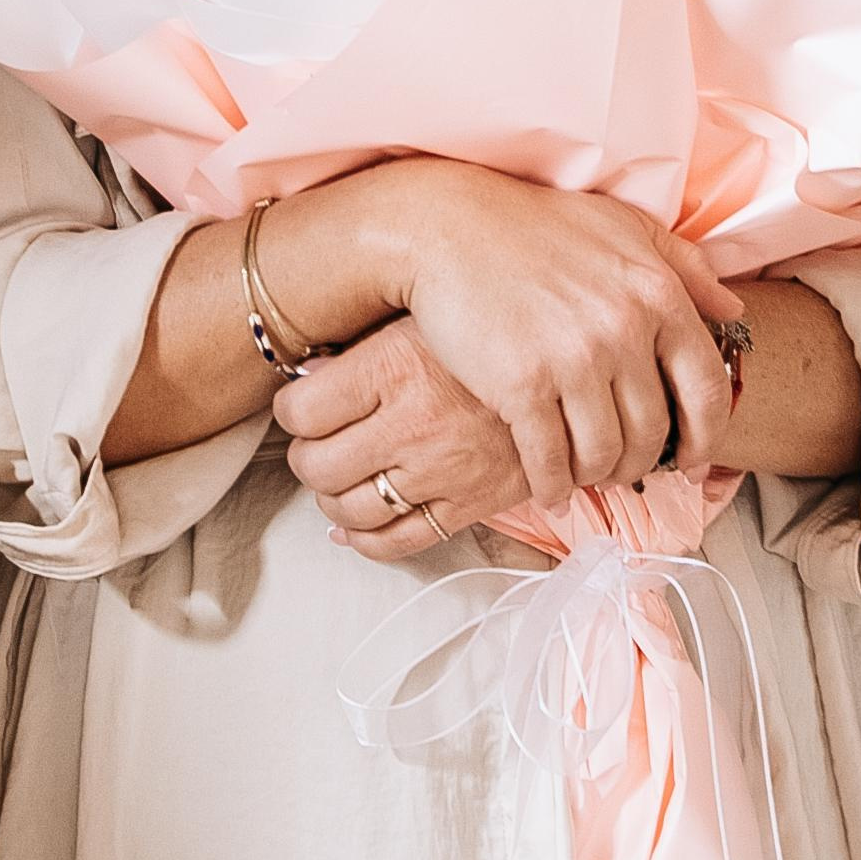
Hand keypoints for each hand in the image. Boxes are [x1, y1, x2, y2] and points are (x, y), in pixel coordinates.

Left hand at [276, 320, 527, 562]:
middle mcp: (413, 424)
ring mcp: (441, 471)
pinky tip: (353, 525)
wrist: (571, 364)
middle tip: (317, 442)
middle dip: (307, 457)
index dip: (289, 410)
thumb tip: (308, 375)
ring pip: (351, 508)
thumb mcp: (421, 317)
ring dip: (332, 498)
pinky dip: (364, 540)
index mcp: (394, 368)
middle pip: (318, 466)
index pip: (301, 411)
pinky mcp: (469, 504)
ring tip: (339, 477)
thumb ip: (363, 346)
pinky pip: (399, 541)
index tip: (298, 406)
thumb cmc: (490, 331)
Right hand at [370, 161, 740, 508]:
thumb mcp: (624, 225)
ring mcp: (572, 360)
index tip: (692, 460)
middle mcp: (623, 329)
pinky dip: (553, 486)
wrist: (448, 227)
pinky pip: (550, 461)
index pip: (708, 387)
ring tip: (585, 475)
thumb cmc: (536, 225)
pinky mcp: (521, 385)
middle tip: (623, 469)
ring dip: (598, 477)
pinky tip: (550, 489)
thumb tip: (734, 308)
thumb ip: (686, 265)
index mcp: (657, 293)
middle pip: (654, 432)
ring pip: (605, 455)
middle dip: (641, 462)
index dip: (706, 436)